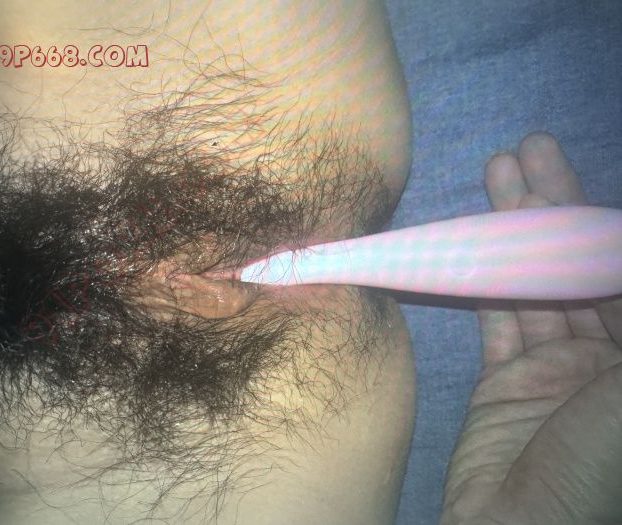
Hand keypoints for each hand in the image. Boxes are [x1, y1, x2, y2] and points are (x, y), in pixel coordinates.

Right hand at [440, 132, 621, 524]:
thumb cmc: (591, 467)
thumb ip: (621, 310)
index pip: (617, 272)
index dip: (596, 220)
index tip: (565, 172)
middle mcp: (606, 359)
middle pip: (581, 268)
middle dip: (556, 208)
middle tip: (527, 152)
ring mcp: (556, 368)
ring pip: (536, 285)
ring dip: (515, 234)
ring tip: (498, 175)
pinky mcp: (509, 380)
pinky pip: (498, 318)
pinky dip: (484, 278)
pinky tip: (475, 241)